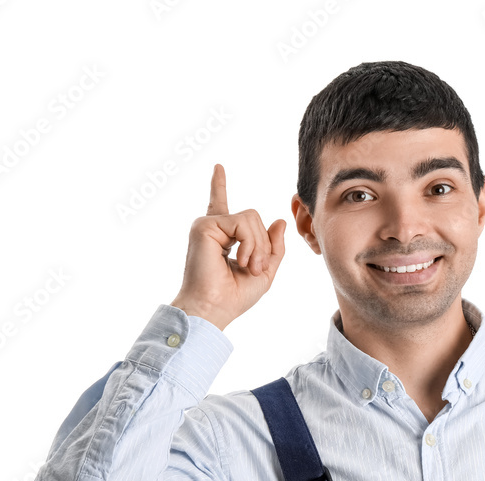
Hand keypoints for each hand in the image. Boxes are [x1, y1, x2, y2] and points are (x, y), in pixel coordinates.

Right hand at [171, 163, 286, 329]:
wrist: (214, 309)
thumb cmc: (234, 296)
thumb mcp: (265, 271)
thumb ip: (273, 247)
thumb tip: (279, 221)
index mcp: (222, 237)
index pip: (221, 205)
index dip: (219, 185)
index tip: (218, 167)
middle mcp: (213, 227)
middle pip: (254, 218)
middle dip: (263, 245)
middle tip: (255, 269)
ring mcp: (207, 225)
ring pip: (251, 218)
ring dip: (258, 246)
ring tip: (248, 267)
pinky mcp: (205, 225)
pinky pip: (243, 223)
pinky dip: (250, 244)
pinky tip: (241, 261)